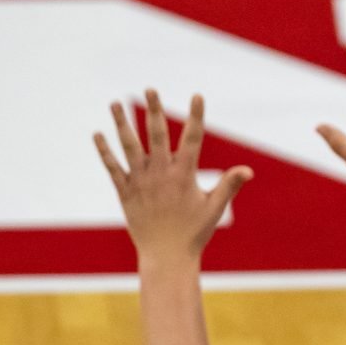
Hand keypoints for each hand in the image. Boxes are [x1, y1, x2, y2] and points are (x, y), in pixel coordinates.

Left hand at [94, 91, 251, 264]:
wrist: (166, 256)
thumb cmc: (194, 232)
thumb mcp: (215, 207)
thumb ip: (229, 185)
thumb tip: (247, 170)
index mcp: (184, 175)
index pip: (192, 139)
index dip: (196, 116)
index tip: (197, 96)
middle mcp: (161, 173)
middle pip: (157, 135)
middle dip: (154, 110)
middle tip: (150, 88)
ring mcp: (141, 182)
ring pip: (130, 146)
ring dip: (121, 123)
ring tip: (114, 102)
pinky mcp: (126, 192)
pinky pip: (112, 168)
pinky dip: (104, 151)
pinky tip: (97, 134)